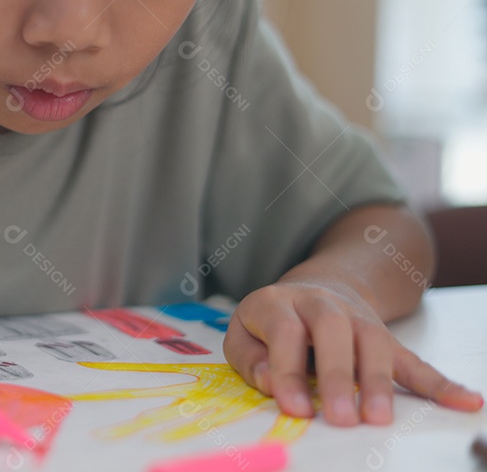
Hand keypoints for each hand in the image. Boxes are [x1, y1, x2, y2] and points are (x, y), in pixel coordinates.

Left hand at [223, 279, 482, 425]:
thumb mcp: (243, 333)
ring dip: (378, 381)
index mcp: (278, 302)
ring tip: (378, 419)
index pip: (284, 331)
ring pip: (373, 342)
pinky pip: (412, 359)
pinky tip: (465, 400)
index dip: (287, 369)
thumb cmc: (271, 323)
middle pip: (333, 330)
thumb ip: (249, 357)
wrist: (313, 289)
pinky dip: (438, 382)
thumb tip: (270, 380)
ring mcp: (356, 318)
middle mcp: (320, 304)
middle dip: (338, 375)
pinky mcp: (383, 336)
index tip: (295, 408)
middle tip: (341, 418)